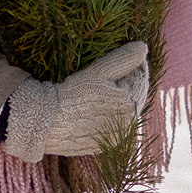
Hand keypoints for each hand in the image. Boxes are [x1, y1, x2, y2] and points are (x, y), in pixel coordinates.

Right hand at [2, 41, 149, 162]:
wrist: (49, 121)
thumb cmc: (75, 94)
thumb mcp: (100, 71)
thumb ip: (123, 58)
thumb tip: (143, 47)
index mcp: (131, 106)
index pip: (141, 79)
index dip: (136, 63)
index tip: (129, 52)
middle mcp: (127, 126)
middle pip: (135, 96)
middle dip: (130, 80)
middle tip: (118, 65)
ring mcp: (115, 138)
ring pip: (124, 111)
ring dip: (121, 97)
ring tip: (108, 83)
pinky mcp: (101, 145)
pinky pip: (112, 125)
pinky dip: (110, 112)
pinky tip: (99, 103)